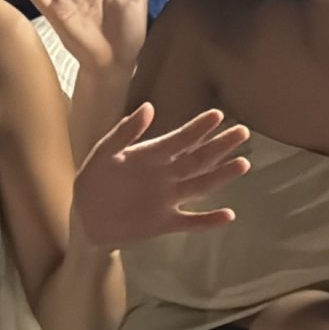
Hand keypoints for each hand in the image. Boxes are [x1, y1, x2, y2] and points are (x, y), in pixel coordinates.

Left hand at [71, 103, 251, 249]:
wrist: (85, 218)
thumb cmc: (94, 180)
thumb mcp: (105, 152)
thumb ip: (126, 132)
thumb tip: (149, 107)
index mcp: (151, 155)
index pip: (180, 139)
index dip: (198, 127)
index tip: (217, 114)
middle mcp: (165, 175)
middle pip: (198, 159)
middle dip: (220, 146)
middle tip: (242, 131)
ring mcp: (167, 199)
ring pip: (200, 186)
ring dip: (221, 176)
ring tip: (243, 164)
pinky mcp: (165, 223)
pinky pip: (191, 221)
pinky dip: (209, 220)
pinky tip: (228, 215)